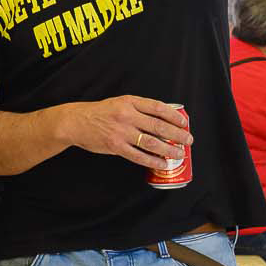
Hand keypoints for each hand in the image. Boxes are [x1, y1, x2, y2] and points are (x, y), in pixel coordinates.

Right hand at [67, 95, 191, 169]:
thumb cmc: (100, 112)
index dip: (174, 115)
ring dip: (169, 149)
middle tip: (188, 140)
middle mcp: (127, 116)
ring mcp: (122, 132)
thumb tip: (161, 119)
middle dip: (177, 134)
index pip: (158, 107)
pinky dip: (153, 161)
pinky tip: (162, 163)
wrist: (76, 122)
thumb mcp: (119, 103)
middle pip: (159, 126)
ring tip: (179, 153)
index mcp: (130, 102)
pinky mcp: (116, 146)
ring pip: (152, 142)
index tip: (184, 122)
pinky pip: (139, 156)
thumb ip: (138, 108)